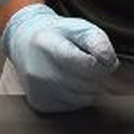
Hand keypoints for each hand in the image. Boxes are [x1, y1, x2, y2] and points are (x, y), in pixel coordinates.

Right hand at [3, 3, 117, 112]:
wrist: (24, 42)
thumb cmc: (58, 35)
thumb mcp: (79, 27)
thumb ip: (98, 41)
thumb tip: (109, 62)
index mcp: (47, 44)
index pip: (85, 65)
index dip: (99, 63)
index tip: (97, 57)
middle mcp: (38, 69)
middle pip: (87, 84)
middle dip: (96, 75)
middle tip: (88, 63)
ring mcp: (37, 89)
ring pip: (83, 99)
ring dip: (89, 87)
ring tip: (78, 72)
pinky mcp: (39, 103)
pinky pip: (74, 106)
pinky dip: (78, 96)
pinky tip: (68, 82)